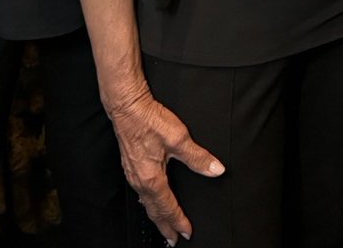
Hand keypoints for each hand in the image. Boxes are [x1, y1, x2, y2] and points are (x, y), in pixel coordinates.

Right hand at [107, 85, 223, 244]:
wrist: (127, 106)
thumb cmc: (149, 120)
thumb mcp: (179, 138)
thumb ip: (198, 157)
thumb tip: (215, 169)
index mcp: (153, 179)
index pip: (169, 208)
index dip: (179, 221)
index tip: (187, 233)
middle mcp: (141, 181)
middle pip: (154, 211)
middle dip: (165, 226)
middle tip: (172, 240)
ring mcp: (133, 174)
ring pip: (146, 202)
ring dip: (155, 215)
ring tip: (162, 223)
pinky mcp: (130, 165)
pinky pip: (140, 192)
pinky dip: (147, 201)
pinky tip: (149, 198)